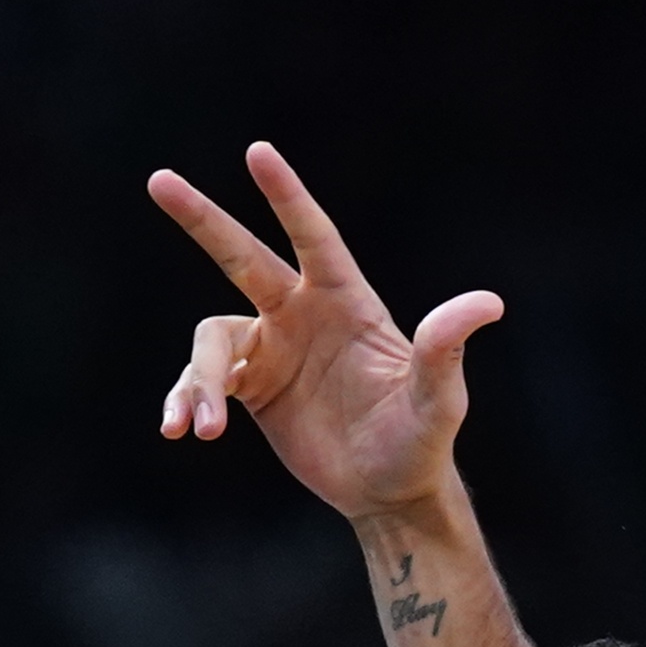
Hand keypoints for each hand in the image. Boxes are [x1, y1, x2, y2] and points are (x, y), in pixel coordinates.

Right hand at [145, 143, 503, 520]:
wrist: (389, 493)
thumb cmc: (421, 443)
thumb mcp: (438, 401)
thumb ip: (445, 350)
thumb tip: (487, 303)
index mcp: (345, 303)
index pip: (313, 237)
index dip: (287, 196)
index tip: (258, 153)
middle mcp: (302, 315)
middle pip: (243, 256)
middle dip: (202, 219)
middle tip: (158, 181)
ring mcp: (273, 349)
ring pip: (212, 340)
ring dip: (200, 380)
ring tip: (202, 428)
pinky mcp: (252, 389)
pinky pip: (204, 382)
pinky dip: (186, 401)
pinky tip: (179, 430)